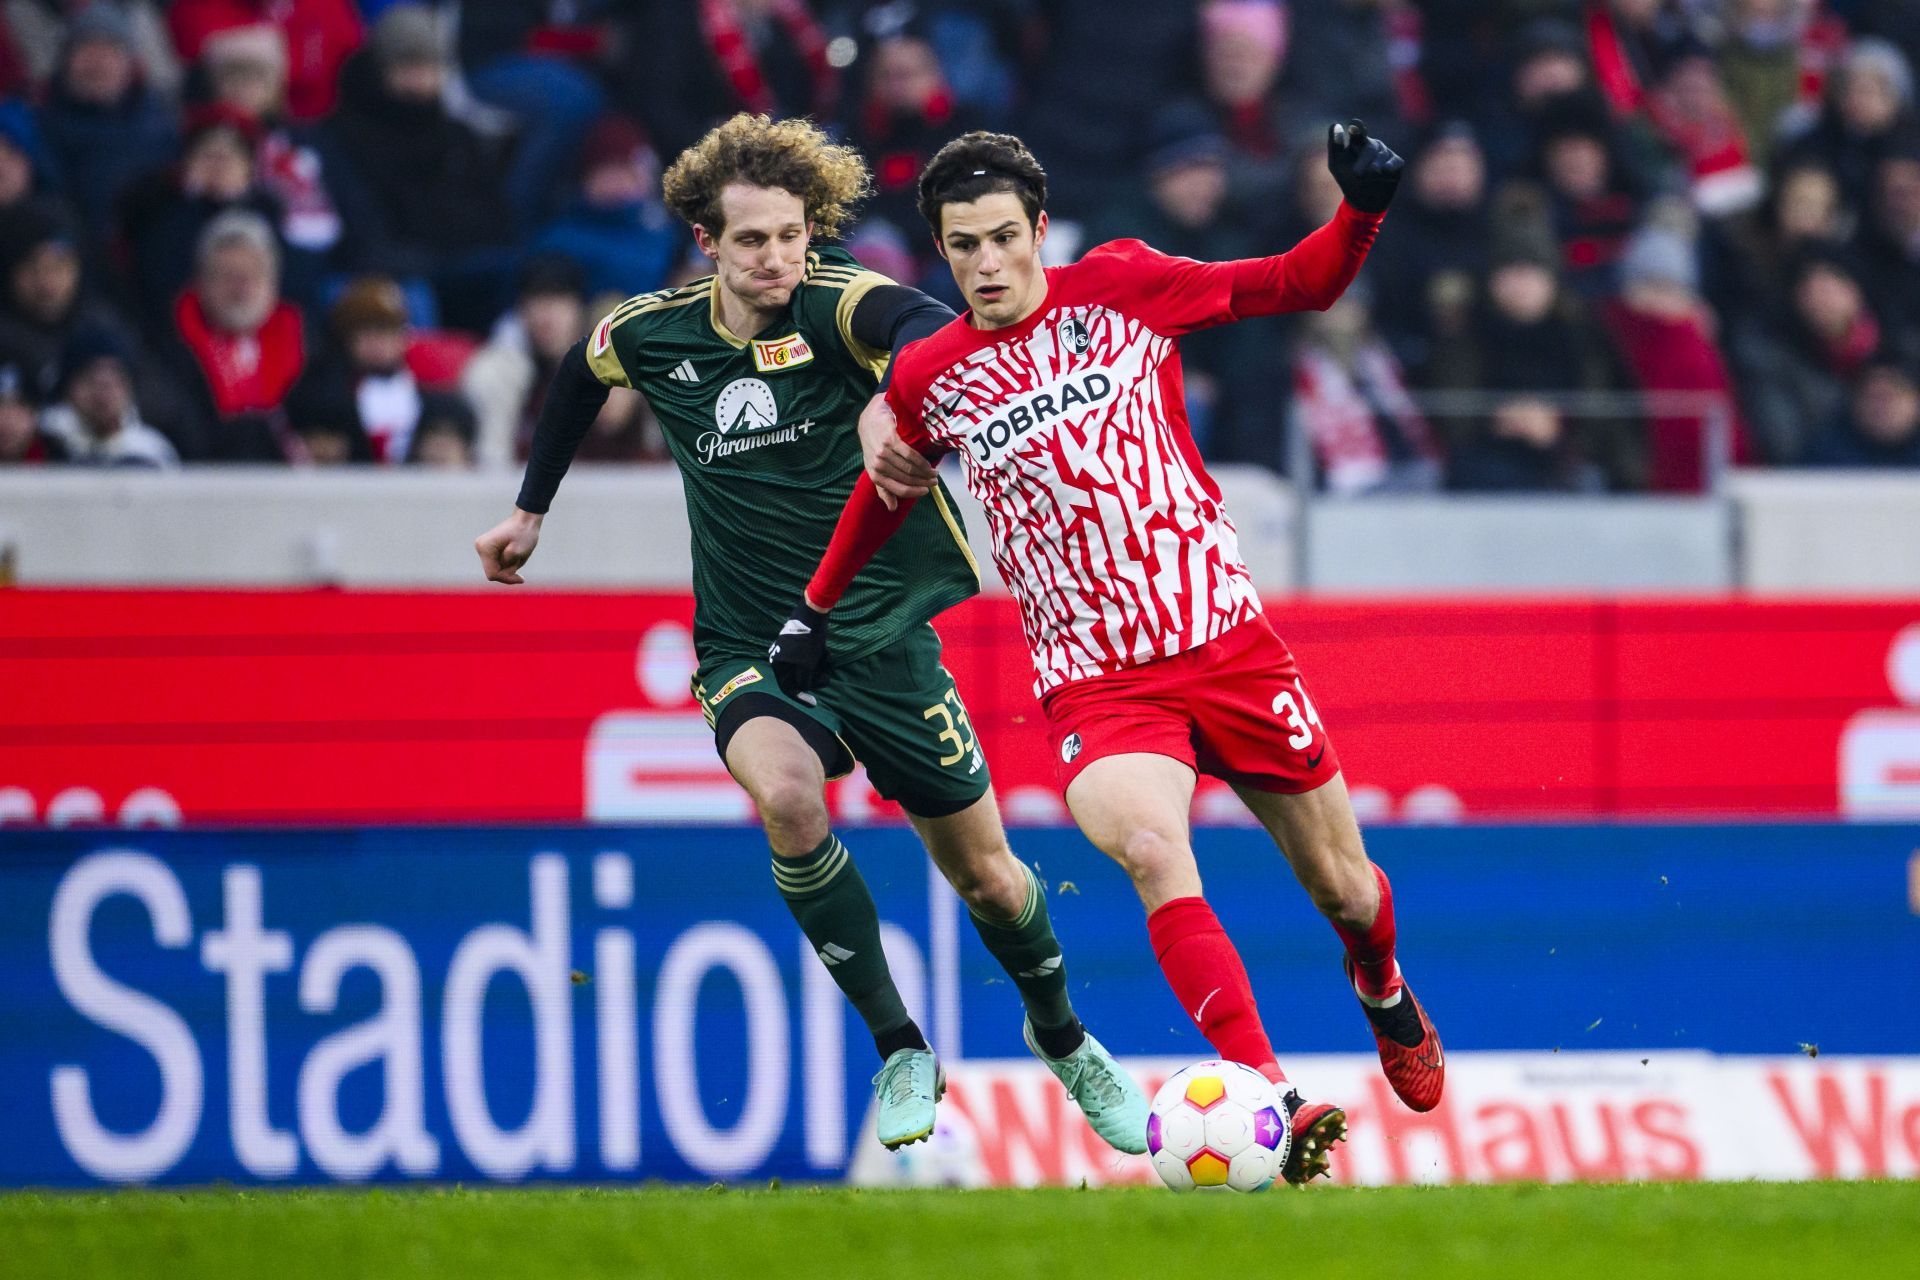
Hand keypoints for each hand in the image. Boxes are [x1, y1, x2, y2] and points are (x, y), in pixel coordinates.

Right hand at [475, 509, 541, 583]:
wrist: (525, 520)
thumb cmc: (524, 533)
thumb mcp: (519, 552)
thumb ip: (509, 567)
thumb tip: (503, 574)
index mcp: (485, 548)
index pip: (492, 574)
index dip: (507, 578)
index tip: (521, 577)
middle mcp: (480, 548)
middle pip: (493, 573)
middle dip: (508, 572)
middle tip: (520, 561)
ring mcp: (483, 548)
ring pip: (496, 569)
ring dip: (509, 567)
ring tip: (518, 556)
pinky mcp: (488, 549)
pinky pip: (498, 564)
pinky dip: (508, 563)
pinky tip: (515, 555)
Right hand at [768, 598, 830, 693]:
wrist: (813, 613)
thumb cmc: (808, 641)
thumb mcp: (806, 664)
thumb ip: (803, 681)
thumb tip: (804, 688)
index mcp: (777, 664)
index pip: (787, 687)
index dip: (801, 697)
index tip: (814, 704)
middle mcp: (781, 658)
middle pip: (798, 678)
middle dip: (814, 677)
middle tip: (826, 675)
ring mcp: (790, 651)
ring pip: (806, 668)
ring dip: (819, 667)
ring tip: (827, 659)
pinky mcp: (801, 644)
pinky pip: (810, 659)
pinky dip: (819, 658)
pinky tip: (826, 653)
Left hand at [858, 393, 933, 511]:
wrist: (870, 420)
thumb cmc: (874, 446)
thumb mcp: (875, 468)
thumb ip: (883, 488)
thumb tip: (892, 508)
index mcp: (874, 475)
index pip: (897, 489)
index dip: (914, 492)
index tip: (927, 491)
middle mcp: (877, 465)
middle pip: (906, 478)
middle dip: (923, 482)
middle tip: (935, 482)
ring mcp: (883, 453)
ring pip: (909, 468)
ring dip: (925, 473)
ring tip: (934, 473)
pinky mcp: (890, 440)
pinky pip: (910, 455)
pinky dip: (921, 462)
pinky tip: (929, 464)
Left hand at [1326, 119, 1403, 213]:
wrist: (1362, 201)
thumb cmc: (1348, 179)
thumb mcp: (1336, 164)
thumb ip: (1335, 145)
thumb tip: (1335, 124)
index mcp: (1358, 142)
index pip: (1357, 131)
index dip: (1357, 128)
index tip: (1353, 125)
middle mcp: (1373, 144)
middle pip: (1369, 148)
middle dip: (1362, 163)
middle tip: (1357, 174)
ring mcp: (1386, 153)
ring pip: (1380, 157)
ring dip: (1372, 170)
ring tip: (1367, 178)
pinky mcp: (1397, 163)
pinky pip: (1393, 164)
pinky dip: (1387, 169)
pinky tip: (1384, 173)